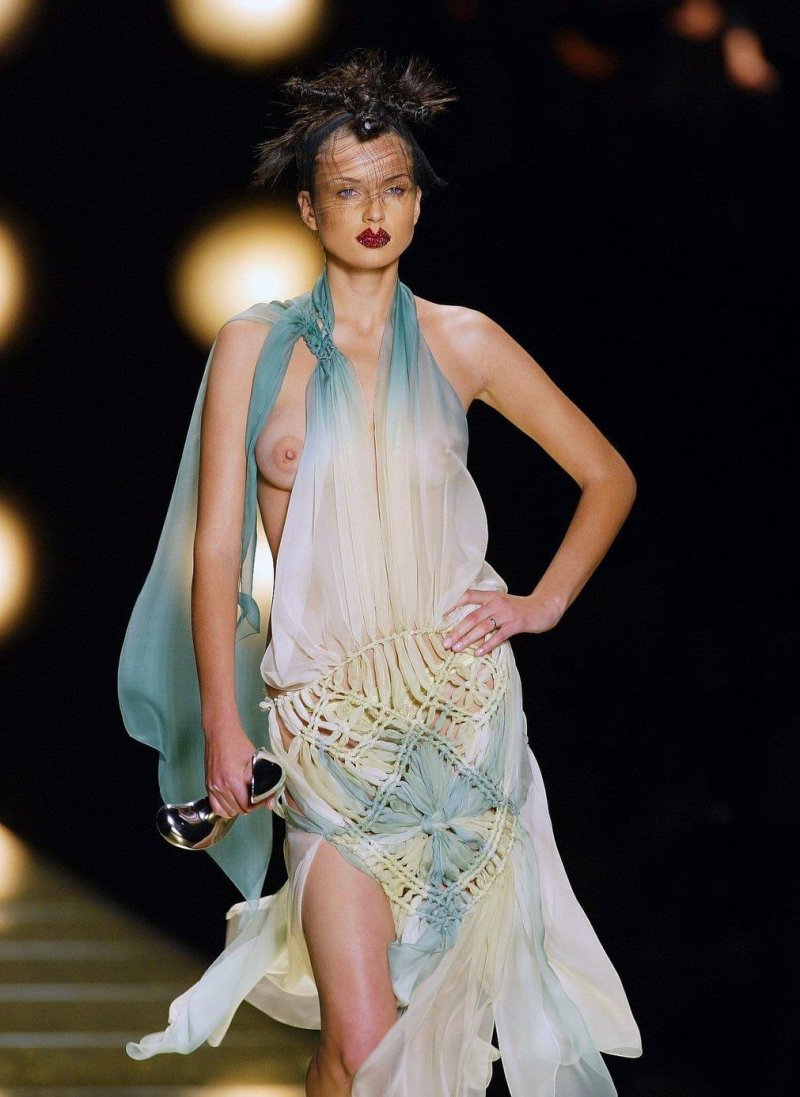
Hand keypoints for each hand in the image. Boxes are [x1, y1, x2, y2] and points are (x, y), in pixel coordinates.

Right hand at [203, 726, 258, 819]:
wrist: (220, 733)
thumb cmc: (238, 744)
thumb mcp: (256, 760)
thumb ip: (264, 782)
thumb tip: (270, 802)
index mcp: (232, 779)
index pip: (245, 805)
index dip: (256, 805)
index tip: (261, 799)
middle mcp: (220, 785)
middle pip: (237, 810)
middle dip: (248, 807)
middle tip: (254, 798)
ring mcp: (212, 786)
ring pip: (226, 811)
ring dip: (236, 808)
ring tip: (244, 799)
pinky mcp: (207, 785)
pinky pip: (215, 807)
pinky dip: (224, 808)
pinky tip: (232, 801)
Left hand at [441, 590, 562, 656]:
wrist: (543, 607)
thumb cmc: (518, 608)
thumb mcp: (500, 603)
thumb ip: (485, 609)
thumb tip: (464, 623)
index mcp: (491, 596)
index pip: (467, 596)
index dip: (453, 604)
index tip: (440, 615)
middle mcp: (496, 603)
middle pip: (472, 617)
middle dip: (457, 631)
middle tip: (445, 642)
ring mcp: (506, 613)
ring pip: (482, 627)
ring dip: (468, 639)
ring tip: (456, 648)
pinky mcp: (516, 623)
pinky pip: (499, 635)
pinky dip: (488, 644)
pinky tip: (478, 652)